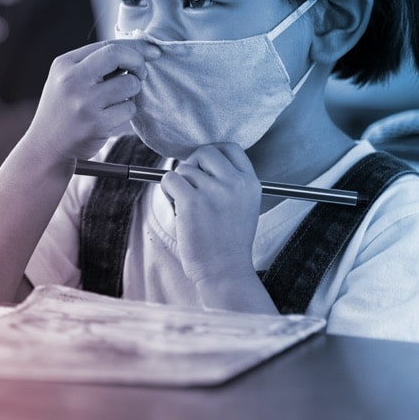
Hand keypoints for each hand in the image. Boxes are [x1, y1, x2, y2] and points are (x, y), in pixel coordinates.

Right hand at [23, 39, 152, 163]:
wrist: (46, 147)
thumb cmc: (62, 110)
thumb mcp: (67, 79)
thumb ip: (94, 64)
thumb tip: (136, 51)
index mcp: (64, 64)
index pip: (107, 45)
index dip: (135, 46)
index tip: (152, 51)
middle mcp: (72, 80)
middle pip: (117, 55)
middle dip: (138, 61)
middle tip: (140, 73)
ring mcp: (84, 102)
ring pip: (129, 84)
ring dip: (131, 92)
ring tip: (116, 100)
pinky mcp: (96, 123)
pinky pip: (129, 108)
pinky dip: (126, 112)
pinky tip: (111, 117)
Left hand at [159, 143, 261, 286]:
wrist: (225, 271)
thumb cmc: (229, 242)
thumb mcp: (244, 206)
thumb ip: (231, 182)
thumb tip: (200, 161)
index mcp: (250, 183)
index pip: (231, 148)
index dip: (213, 154)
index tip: (205, 168)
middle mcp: (235, 183)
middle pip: (204, 152)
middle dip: (193, 166)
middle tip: (191, 188)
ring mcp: (214, 191)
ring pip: (184, 169)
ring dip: (179, 185)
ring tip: (188, 208)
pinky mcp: (192, 201)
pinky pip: (169, 179)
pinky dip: (168, 191)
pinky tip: (177, 208)